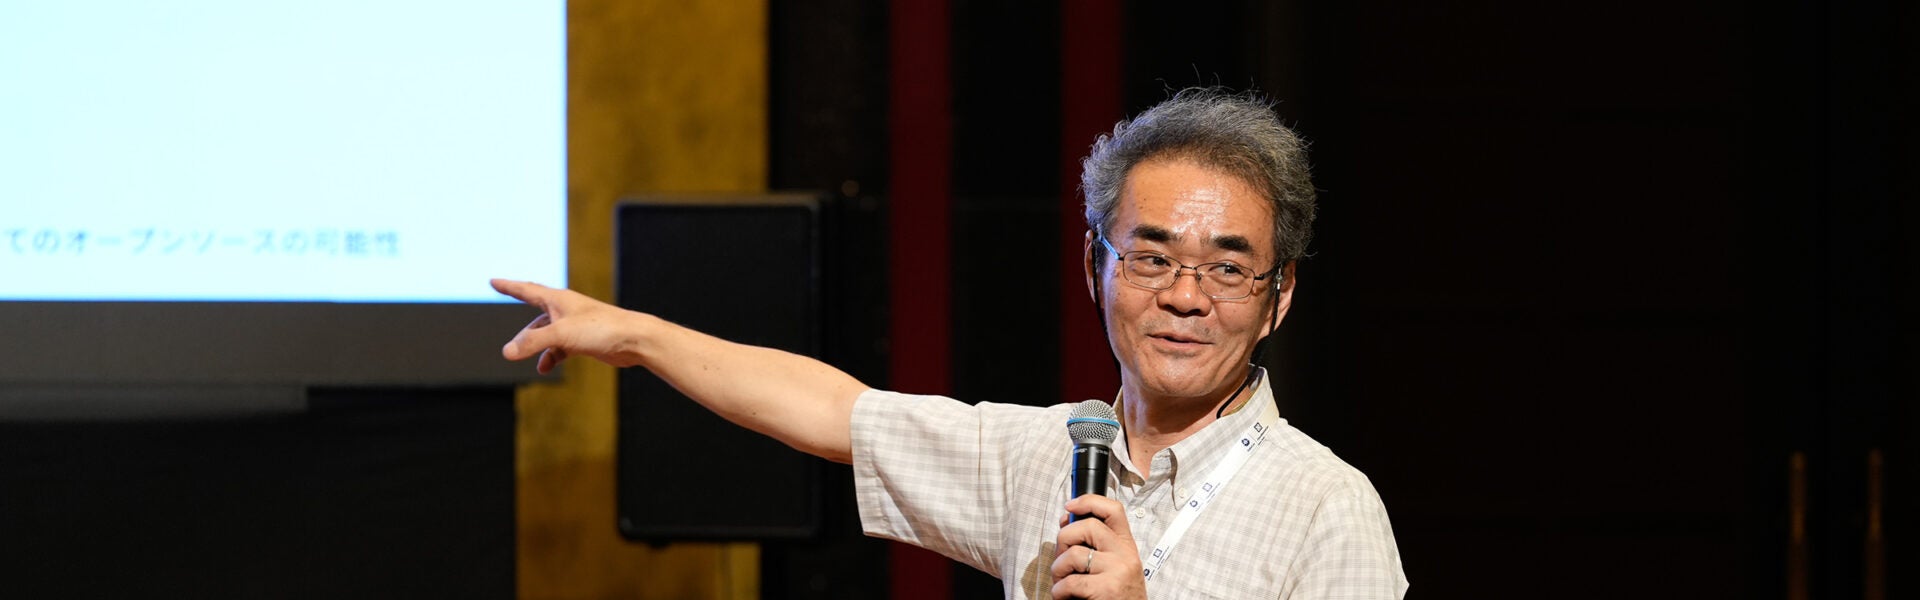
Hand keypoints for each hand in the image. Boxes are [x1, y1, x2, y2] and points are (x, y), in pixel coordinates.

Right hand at [491, 278, 643, 373]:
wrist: (634, 340)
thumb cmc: (602, 329)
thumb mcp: (561, 334)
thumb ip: (533, 343)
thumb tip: (508, 352)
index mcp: (558, 299)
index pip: (526, 289)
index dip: (508, 286)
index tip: (493, 281)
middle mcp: (565, 310)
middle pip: (535, 320)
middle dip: (524, 336)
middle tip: (511, 350)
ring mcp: (575, 325)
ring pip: (546, 336)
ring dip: (537, 349)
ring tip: (533, 363)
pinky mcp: (584, 340)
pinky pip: (559, 348)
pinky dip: (551, 357)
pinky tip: (546, 368)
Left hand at [1051, 494, 1147, 599]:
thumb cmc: (1116, 595)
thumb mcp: (1112, 566)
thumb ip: (1092, 544)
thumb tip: (1066, 520)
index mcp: (1127, 546)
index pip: (1113, 509)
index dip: (1089, 501)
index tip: (1070, 506)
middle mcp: (1125, 555)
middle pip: (1087, 526)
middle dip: (1064, 539)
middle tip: (1062, 558)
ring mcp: (1118, 571)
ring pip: (1073, 554)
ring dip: (1058, 569)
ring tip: (1061, 582)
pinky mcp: (1107, 589)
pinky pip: (1069, 582)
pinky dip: (1058, 590)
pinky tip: (1063, 596)